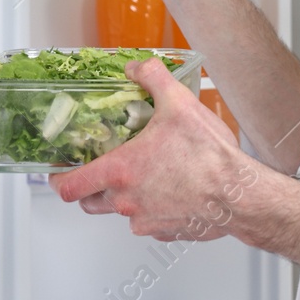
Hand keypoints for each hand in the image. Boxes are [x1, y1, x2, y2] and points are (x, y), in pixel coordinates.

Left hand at [52, 56, 261, 240]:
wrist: (241, 195)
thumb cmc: (209, 156)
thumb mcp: (178, 103)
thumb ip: (152, 78)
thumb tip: (136, 66)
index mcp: (121, 171)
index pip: (69, 187)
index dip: (59, 180)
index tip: (60, 172)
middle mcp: (127, 201)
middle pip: (90, 204)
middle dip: (91, 189)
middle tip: (103, 170)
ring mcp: (146, 220)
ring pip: (122, 213)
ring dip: (126, 197)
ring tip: (147, 175)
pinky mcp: (167, 233)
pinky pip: (150, 222)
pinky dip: (154, 209)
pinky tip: (172, 190)